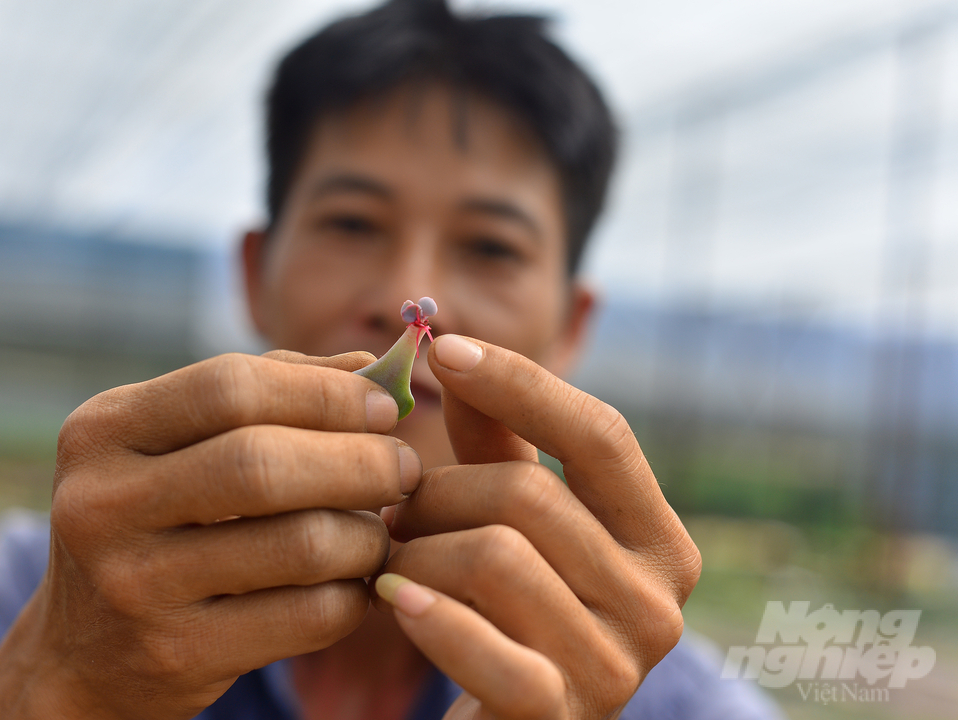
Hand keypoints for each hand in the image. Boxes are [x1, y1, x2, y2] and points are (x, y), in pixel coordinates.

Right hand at [0, 351, 422, 719]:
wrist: (85, 656)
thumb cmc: (158, 523)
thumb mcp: (181, 447)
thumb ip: (271, 392)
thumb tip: (371, 365)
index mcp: (104, 429)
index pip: (231, 385)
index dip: (326, 391)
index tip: (385, 407)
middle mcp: (102, 503)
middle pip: (264, 462)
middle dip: (361, 461)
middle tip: (405, 469)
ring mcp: (134, 586)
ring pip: (301, 544)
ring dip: (366, 535)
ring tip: (378, 531)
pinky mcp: (177, 655)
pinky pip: (309, 616)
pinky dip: (354, 596)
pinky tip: (354, 585)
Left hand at [374, 335, 700, 719]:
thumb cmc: (509, 611)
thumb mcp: (515, 522)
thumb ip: (497, 443)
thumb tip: (453, 346)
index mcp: (659, 541)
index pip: (602, 435)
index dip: (521, 384)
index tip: (443, 349)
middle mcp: (657, 602)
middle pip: (531, 494)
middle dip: (438, 492)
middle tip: (392, 510)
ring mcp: (616, 665)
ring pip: (495, 555)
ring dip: (419, 551)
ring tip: (390, 562)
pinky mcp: (560, 715)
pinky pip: (481, 643)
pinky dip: (426, 613)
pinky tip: (394, 600)